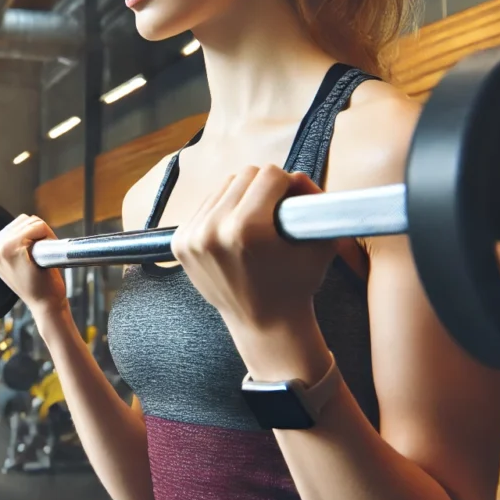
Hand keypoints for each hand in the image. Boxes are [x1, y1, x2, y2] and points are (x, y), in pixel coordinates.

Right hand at [0, 214, 68, 316]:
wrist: (45, 303)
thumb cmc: (36, 284)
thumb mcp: (15, 263)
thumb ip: (12, 242)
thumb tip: (24, 220)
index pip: (16, 224)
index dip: (31, 237)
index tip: (29, 258)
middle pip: (25, 220)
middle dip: (38, 235)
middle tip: (38, 258)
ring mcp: (1, 247)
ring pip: (32, 222)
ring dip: (43, 237)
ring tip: (40, 258)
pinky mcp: (14, 247)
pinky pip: (38, 226)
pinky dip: (48, 237)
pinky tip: (43, 257)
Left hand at [171, 165, 336, 331]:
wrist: (263, 324)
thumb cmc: (295, 286)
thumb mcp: (319, 244)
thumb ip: (313, 201)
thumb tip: (296, 176)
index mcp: (247, 228)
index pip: (269, 174)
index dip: (286, 185)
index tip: (290, 203)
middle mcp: (213, 230)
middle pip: (244, 176)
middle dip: (263, 189)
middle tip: (273, 212)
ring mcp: (192, 237)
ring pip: (222, 188)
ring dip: (241, 198)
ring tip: (254, 224)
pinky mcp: (179, 242)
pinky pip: (205, 206)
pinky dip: (221, 212)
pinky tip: (234, 233)